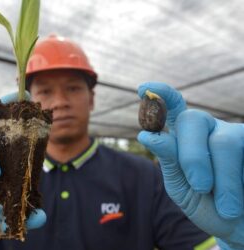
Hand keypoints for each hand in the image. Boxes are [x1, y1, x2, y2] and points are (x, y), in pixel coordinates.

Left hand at [137, 83, 243, 249]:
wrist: (240, 226)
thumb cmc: (208, 206)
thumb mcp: (181, 188)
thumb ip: (169, 161)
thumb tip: (148, 134)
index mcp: (185, 137)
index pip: (173, 108)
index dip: (160, 95)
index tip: (143, 89)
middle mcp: (209, 129)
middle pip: (193, 120)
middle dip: (193, 157)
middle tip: (200, 187)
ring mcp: (235, 134)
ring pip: (224, 141)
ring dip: (223, 179)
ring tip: (227, 208)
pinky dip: (240, 179)